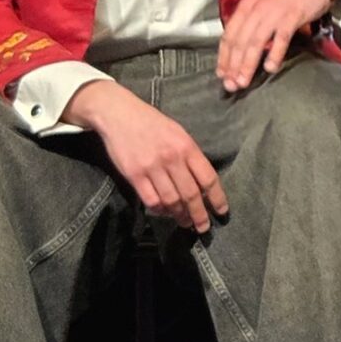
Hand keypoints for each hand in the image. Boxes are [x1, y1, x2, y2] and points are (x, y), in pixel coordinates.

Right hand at [65, 80, 227, 233]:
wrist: (119, 114)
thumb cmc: (151, 123)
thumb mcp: (178, 133)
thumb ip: (190, 156)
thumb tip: (202, 183)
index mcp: (187, 146)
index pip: (208, 178)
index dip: (217, 198)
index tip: (221, 211)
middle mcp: (172, 158)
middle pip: (191, 195)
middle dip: (199, 215)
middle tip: (203, 227)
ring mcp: (152, 168)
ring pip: (172, 201)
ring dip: (180, 216)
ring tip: (185, 222)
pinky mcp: (134, 175)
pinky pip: (152, 201)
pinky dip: (160, 210)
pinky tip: (164, 212)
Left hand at [215, 0, 331, 93]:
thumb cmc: (285, 1)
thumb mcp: (261, 10)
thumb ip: (249, 29)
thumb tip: (237, 55)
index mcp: (246, 8)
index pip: (228, 36)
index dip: (223, 58)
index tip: (222, 74)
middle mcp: (257, 9)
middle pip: (239, 41)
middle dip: (233, 65)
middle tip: (231, 84)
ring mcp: (274, 13)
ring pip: (255, 42)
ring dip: (248, 63)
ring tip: (244, 80)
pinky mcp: (292, 16)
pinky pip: (281, 38)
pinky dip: (274, 54)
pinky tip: (270, 67)